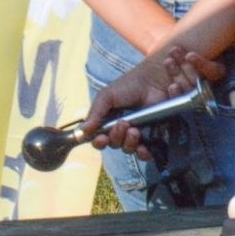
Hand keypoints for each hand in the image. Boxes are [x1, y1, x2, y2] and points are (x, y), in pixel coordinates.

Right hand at [82, 46, 225, 159]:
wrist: (154, 82)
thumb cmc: (128, 86)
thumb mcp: (106, 96)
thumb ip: (94, 114)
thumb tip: (81, 132)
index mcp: (107, 120)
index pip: (98, 138)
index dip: (98, 142)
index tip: (102, 138)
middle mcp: (120, 130)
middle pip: (113, 145)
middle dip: (116, 137)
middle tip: (123, 124)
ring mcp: (137, 134)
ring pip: (128, 149)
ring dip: (129, 143)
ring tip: (135, 130)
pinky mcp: (153, 137)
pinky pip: (145, 153)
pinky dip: (143, 154)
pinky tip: (143, 147)